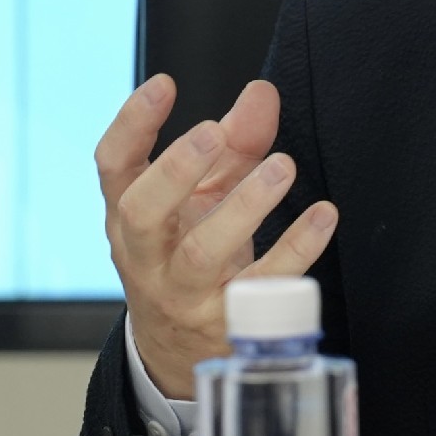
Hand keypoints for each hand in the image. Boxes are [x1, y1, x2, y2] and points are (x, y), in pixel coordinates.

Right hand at [95, 75, 338, 398]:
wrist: (181, 350)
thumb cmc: (190, 252)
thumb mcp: (205, 198)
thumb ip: (234, 144)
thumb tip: (262, 93)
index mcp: (128, 216)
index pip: (113, 166)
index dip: (131, 124)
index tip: (164, 85)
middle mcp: (145, 256)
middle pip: (142, 212)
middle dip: (176, 170)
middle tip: (214, 134)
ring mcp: (182, 293)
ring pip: (201, 253)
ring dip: (244, 207)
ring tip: (282, 167)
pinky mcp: (224, 322)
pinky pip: (260, 286)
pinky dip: (295, 250)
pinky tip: (322, 217)